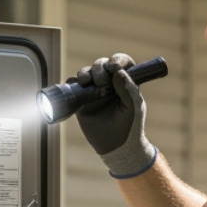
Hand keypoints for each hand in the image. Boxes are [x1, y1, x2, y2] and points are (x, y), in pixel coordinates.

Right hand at [72, 53, 156, 177]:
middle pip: (101, 64)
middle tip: (101, 81)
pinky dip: (72, 82)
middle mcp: (109, 83)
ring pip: (86, 72)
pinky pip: (73, 86)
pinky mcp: (82, 100)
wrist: (116, 146)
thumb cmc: (130, 126)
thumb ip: (128, 89)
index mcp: (125, 82)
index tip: (113, 66)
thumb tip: (118, 72)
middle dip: (99, 68)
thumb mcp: (133, 107)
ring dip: (85, 73)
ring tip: (86, 82)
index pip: (121, 63)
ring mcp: (94, 91)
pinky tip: (75, 86)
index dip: (117, 60)